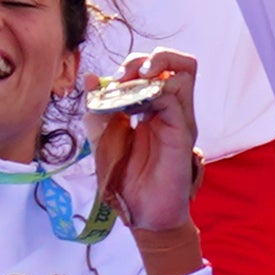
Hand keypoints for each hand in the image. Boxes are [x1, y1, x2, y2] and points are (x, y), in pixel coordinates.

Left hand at [93, 47, 201, 234]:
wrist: (143, 215)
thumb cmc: (127, 182)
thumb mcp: (102, 140)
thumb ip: (97, 110)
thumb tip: (89, 79)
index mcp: (153, 109)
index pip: (155, 69)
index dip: (133, 66)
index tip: (110, 82)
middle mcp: (171, 110)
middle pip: (176, 63)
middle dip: (147, 59)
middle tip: (124, 76)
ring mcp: (179, 120)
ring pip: (185, 72)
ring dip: (157, 67)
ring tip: (134, 81)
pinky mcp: (182, 133)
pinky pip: (176, 99)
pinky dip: (155, 92)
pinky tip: (135, 106)